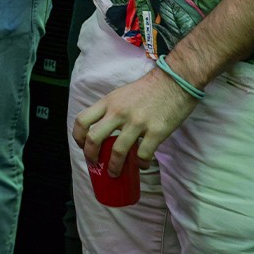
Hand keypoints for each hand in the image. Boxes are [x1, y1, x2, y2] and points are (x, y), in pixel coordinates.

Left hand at [73, 66, 198, 176]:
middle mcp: (119, 112)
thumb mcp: (121, 94)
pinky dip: (140, 163)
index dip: (78, 137)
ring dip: (114, 166)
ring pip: (118, 151)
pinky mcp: (156, 131)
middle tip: (94, 163)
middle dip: (91, 155)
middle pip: (94, 138)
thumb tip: (103, 130)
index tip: (82, 145)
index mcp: (108, 102)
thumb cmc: (148, 89)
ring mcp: (137, 122)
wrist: (175, 81)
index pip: (82, 120)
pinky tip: (141, 164)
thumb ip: (110, 110)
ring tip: (115, 172)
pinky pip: (143, 154)